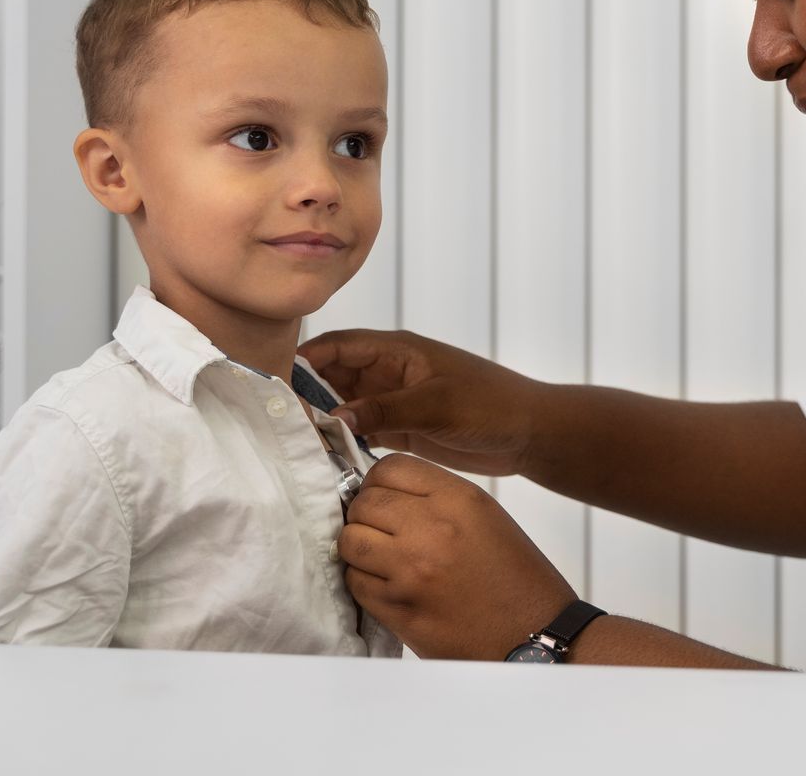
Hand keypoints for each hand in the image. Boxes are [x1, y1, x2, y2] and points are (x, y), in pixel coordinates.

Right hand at [300, 328, 546, 476]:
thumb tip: (333, 416)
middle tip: (281, 425)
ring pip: (345, 405)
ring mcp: (395, 401)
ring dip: (324, 421)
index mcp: (397, 351)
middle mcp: (390, 372)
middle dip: (307, 395)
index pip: (338, 347)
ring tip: (295, 445)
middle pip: (334, 377)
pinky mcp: (402, 428)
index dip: (305, 360)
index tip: (276, 385)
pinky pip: (362, 429)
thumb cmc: (490, 405)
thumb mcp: (436, 405)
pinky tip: (325, 460)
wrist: (528, 433)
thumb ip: (385, 409)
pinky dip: (344, 440)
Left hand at [340, 454, 576, 659]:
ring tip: (382, 559)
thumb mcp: (484, 516)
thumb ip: (435, 498)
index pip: (388, 468)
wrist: (533, 633)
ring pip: (350, 541)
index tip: (384, 497)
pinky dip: (364, 582)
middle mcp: (431, 529)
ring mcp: (410, 571)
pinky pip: (355, 582)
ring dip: (360, 549)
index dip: (379, 482)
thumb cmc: (514, 576)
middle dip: (366, 515)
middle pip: (363, 503)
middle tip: (382, 531)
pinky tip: (388, 586)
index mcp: (457, 499)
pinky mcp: (398, 609)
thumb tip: (384, 493)